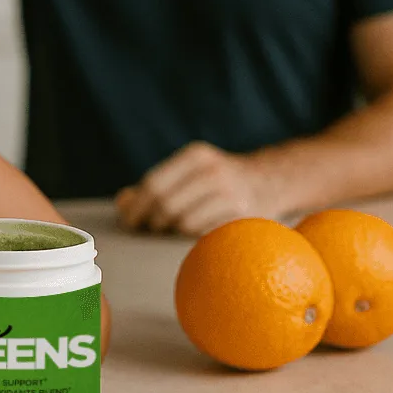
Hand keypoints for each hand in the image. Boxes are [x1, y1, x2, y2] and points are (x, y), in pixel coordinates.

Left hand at [115, 141, 280, 235]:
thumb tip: (123, 203)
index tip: (128, 221)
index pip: (154, 183)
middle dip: (151, 221)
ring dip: (172, 230)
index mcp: (196, 156)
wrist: (270, 181)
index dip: (136, 206)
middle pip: (166, 205)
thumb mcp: (188, 171)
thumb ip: (154, 185)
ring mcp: (232, 195)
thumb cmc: (215, 180)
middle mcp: (214, 172)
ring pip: (184, 223)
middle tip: (147, 228)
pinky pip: (205, 234)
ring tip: (172, 228)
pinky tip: (194, 230)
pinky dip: (193, 236)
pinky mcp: (244, 217)